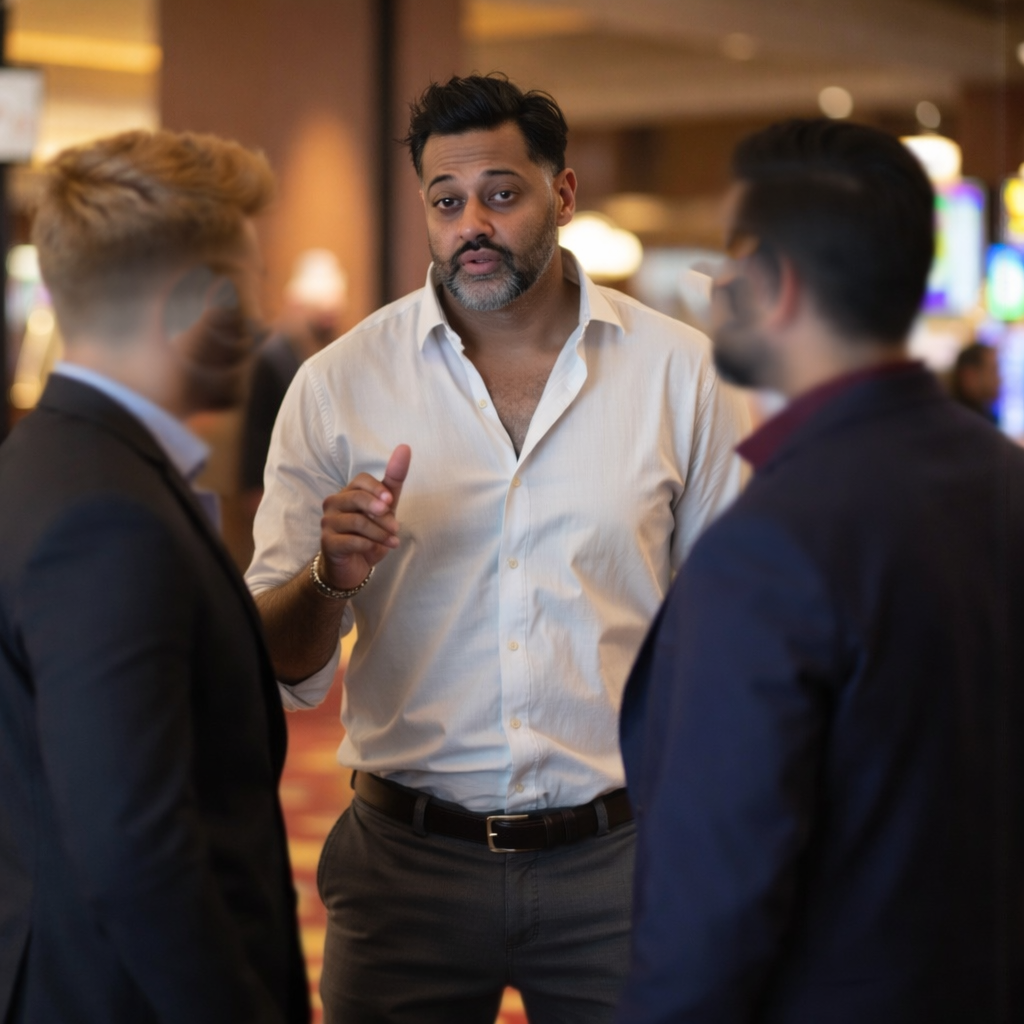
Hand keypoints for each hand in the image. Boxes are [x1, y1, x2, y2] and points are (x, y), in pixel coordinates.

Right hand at [319, 445, 410, 590]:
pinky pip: (350, 540)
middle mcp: (334, 503)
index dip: (377, 489)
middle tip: (395, 526)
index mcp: (349, 492)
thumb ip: (393, 481)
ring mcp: (328, 523)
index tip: (390, 502)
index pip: (361, 479)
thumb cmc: (369, 534)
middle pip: (358, 498)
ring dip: (379, 533)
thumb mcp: (385, 508)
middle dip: (381, 514)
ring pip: (357, 522)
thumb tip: (405, 448)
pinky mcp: (327, 543)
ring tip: (392, 541)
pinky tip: (375, 549)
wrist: (352, 567)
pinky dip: (367, 545)